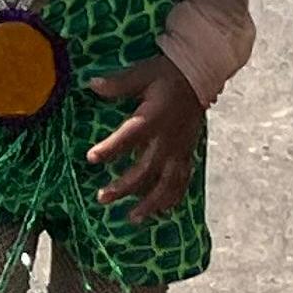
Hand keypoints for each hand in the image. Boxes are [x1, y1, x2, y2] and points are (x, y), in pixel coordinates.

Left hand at [83, 57, 208, 224]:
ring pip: (167, 183)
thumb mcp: (142, 74)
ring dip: (150, 203)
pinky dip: (172, 198)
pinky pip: (182, 181)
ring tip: (132, 218)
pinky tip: (161, 211)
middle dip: (124, 187)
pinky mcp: (187, 152)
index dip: (110, 149)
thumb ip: (118, 84)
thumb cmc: (168, 74)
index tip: (91, 158)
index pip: (129, 137)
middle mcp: (167, 139)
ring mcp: (179, 149)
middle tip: (102, 198)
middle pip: (145, 170)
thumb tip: (92, 85)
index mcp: (153, 118)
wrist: (201, 75)